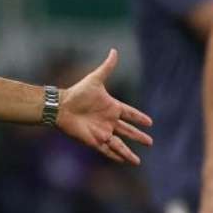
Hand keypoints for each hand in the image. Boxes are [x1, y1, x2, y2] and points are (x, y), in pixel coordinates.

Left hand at [56, 49, 152, 163]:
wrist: (62, 106)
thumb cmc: (78, 92)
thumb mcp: (95, 79)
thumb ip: (107, 67)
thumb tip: (114, 51)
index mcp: (111, 107)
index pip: (130, 113)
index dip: (139, 118)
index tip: (150, 122)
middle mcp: (108, 121)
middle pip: (127, 131)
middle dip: (138, 136)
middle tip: (150, 142)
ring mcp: (102, 131)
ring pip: (119, 144)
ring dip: (128, 153)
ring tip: (137, 161)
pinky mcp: (95, 140)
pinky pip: (107, 150)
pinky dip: (115, 156)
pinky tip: (122, 161)